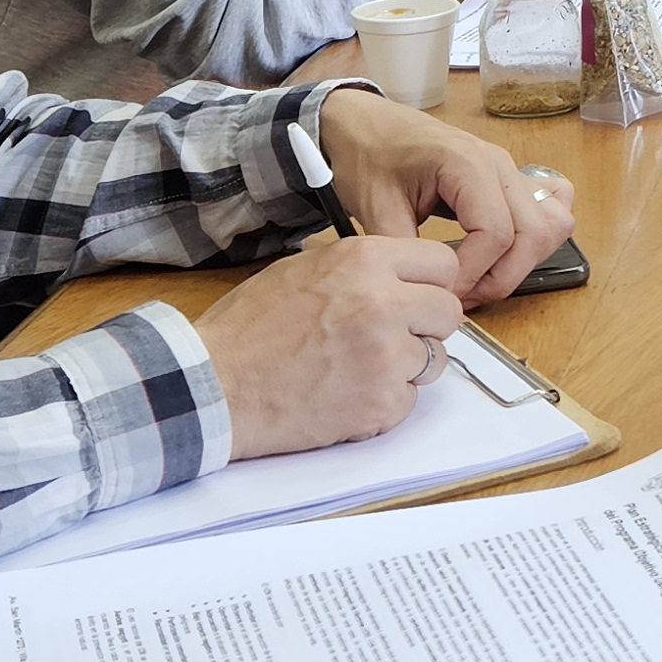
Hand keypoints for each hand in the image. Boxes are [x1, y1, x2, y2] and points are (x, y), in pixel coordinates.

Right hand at [194, 232, 467, 458]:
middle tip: (390, 337)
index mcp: (364, 260)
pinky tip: (345, 395)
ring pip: (433, 359)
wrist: (214, 385)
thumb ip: (361, 268)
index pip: (442, 263)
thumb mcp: (304, 269)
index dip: (430, 284)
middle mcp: (383, 302)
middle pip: (448, 312)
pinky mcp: (381, 402)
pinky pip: (409, 399)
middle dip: (425, 326)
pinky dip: (384, 402)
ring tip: (356, 368)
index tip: (416, 297)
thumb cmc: (249, 328)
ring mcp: (386, 355)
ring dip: (406, 366)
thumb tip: (403, 275)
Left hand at [318, 87, 577, 303]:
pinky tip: (506, 252)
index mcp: (466, 163)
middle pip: (533, 233)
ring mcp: (509, 169)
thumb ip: (405, 252)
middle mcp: (499, 164)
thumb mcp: (375, 207)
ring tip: (481, 279)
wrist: (363, 124)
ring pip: (551, 224)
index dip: (473, 274)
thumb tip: (430, 292)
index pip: (496, 233)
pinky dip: (538, 235)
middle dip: (501, 277)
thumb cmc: (367, 156)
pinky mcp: (509, 178)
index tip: (442, 292)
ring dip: (523, 262)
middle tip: (462, 297)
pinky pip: (551, 205)